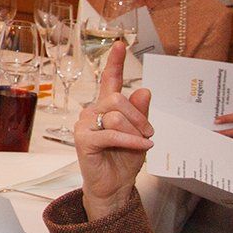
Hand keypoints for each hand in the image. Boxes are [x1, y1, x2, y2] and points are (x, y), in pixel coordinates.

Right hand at [75, 42, 153, 218]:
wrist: (114, 188)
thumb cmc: (123, 160)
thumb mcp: (140, 134)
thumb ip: (141, 113)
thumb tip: (144, 90)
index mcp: (106, 108)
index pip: (109, 80)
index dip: (115, 62)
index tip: (120, 45)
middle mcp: (92, 112)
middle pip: (117, 98)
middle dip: (139, 116)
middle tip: (149, 132)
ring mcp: (85, 125)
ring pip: (116, 115)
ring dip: (136, 131)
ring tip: (142, 143)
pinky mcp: (83, 140)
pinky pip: (111, 132)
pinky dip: (130, 140)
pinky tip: (142, 146)